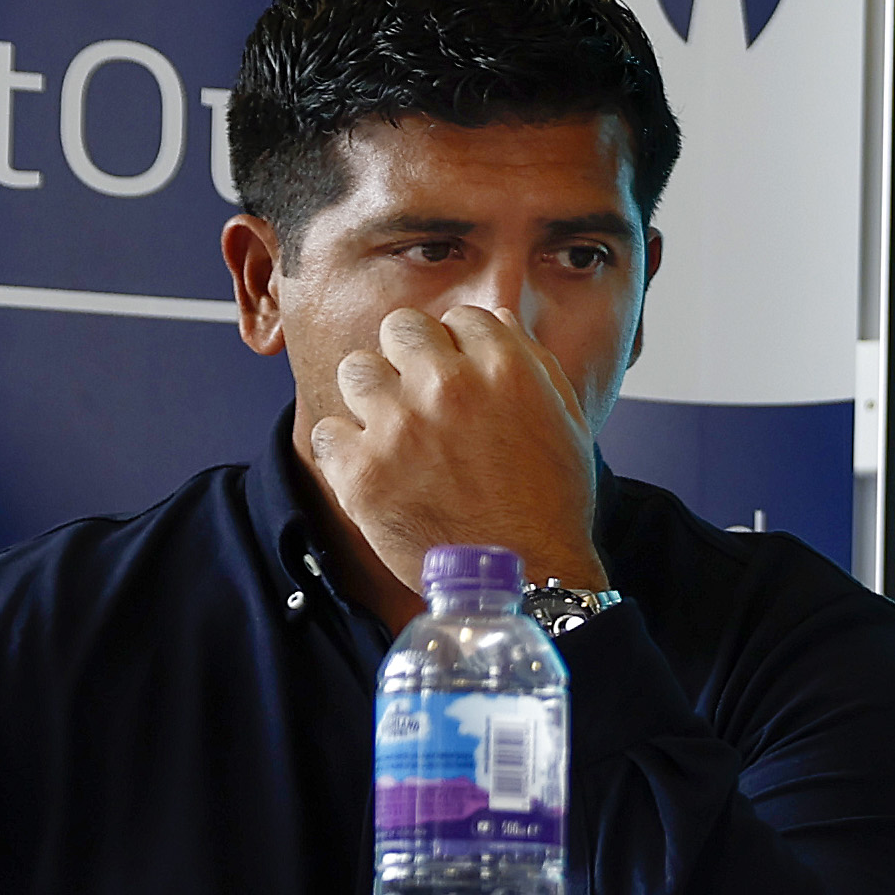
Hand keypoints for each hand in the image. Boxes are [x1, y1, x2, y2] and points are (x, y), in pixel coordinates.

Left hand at [303, 304, 604, 618]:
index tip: (459, 376)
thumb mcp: (567, 419)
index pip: (459, 319)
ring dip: (372, 396)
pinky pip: (327, 431)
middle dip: (409, 357)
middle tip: (419, 397)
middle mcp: (448, 386)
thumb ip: (531, 362)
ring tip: (392, 432)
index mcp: (504, 368)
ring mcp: (400, 427)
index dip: (458, 346)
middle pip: (400, 329)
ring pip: (356, 369)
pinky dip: (345, 450)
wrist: (529, 575)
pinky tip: (374, 468)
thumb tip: (494, 321)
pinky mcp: (362, 471)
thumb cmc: (551, 500)